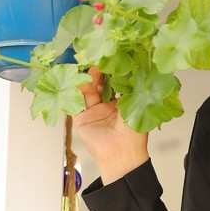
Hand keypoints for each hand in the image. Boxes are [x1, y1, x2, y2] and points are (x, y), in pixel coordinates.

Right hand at [75, 66, 148, 183]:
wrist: (121, 155)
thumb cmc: (134, 134)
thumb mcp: (135, 106)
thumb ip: (129, 88)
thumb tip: (131, 66)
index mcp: (123, 102)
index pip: (116, 81)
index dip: (113, 69)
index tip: (112, 56)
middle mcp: (107, 105)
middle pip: (100, 83)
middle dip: (99, 70)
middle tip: (99, 58)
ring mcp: (93, 111)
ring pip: (87, 89)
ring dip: (88, 78)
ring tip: (91, 67)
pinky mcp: (81, 118)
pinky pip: (75, 101)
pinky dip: (75, 90)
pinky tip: (78, 80)